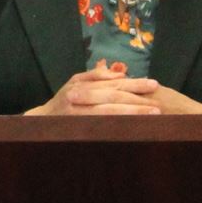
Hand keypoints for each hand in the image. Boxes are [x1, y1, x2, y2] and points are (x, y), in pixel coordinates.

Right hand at [30, 67, 164, 115]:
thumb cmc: (64, 100)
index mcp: (80, 84)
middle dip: (137, 99)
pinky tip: (135, 127)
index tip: (153, 84)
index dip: (133, 84)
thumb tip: (118, 73)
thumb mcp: (75, 81)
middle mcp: (78, 97)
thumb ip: (95, 76)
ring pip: (109, 112)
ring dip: (132, 112)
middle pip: (112, 96)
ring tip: (153, 114)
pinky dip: (120, 126)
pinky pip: (102, 127)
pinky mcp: (79, 128)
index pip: (111, 83)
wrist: (42, 121)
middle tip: (159, 102)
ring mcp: (77, 115)